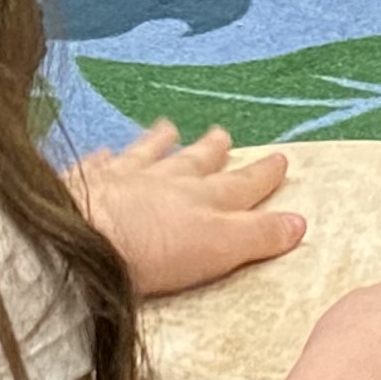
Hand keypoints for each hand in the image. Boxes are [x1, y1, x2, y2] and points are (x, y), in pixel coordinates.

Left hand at [64, 123, 301, 300]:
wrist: (81, 237)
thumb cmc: (153, 252)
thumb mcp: (219, 249)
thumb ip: (257, 235)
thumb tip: (299, 222)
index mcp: (202, 202)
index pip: (240, 187)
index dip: (262, 176)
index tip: (280, 159)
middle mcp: (166, 182)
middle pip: (195, 163)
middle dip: (213, 151)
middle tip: (224, 134)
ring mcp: (122, 177)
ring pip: (148, 153)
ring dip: (161, 141)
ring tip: (169, 127)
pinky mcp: (81, 183)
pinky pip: (99, 164)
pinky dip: (106, 157)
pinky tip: (104, 151)